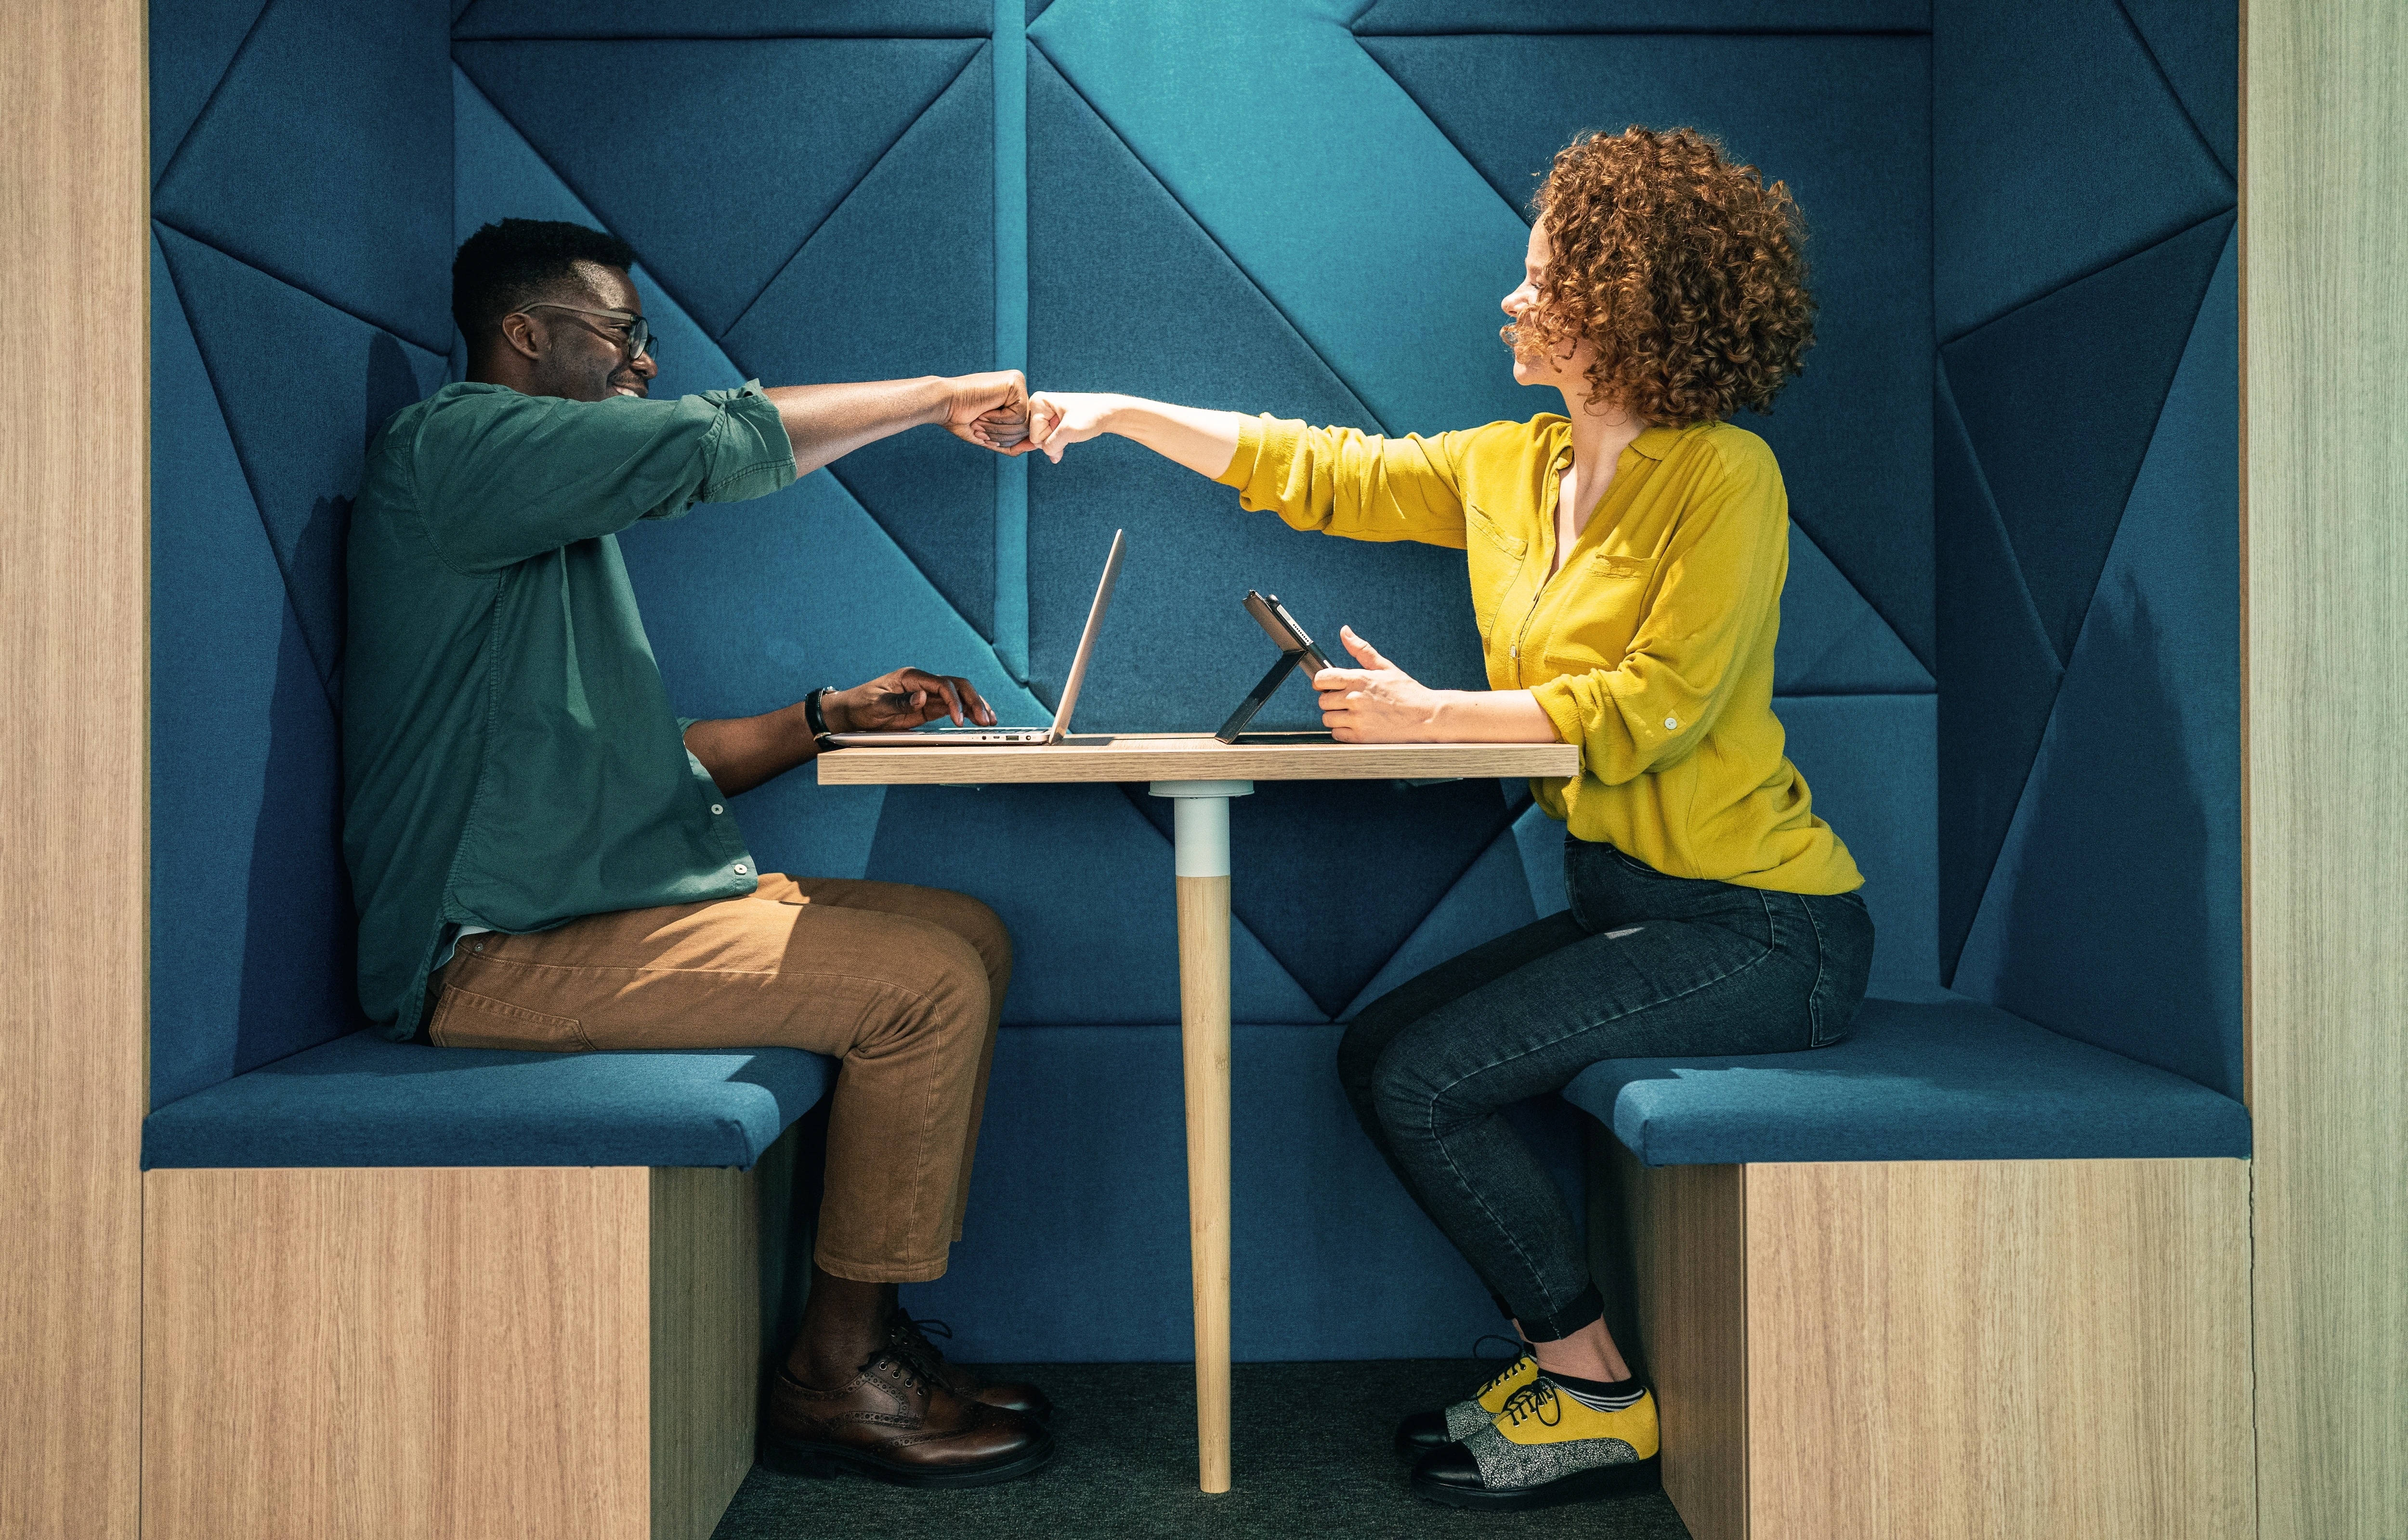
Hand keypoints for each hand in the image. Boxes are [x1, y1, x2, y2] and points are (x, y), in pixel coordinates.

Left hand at [827, 668, 996, 731]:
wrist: (851, 712)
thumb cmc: (861, 705)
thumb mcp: (876, 704)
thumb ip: (899, 702)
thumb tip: (923, 697)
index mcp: (912, 677)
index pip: (942, 684)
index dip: (954, 701)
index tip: (959, 720)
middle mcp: (923, 683)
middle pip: (957, 685)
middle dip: (973, 701)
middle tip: (986, 719)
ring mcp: (927, 695)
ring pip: (959, 695)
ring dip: (975, 705)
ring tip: (990, 720)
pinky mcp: (928, 708)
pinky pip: (952, 707)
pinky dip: (966, 713)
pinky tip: (977, 720)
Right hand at [939, 370, 1032, 453]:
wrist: (944, 403)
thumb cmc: (961, 419)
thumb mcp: (990, 436)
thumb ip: (1013, 443)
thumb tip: (1036, 446)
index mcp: (1012, 400)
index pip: (1023, 429)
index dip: (1003, 438)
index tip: (982, 432)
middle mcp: (1017, 390)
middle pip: (1026, 427)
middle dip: (1001, 436)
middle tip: (980, 427)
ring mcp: (1017, 384)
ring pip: (1025, 423)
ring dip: (999, 429)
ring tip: (980, 420)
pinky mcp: (1015, 382)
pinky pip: (1020, 415)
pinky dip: (1000, 420)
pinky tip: (985, 411)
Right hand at [1024, 391, 1119, 463]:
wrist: (1107, 413)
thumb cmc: (1090, 416)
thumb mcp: (1069, 432)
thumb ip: (1052, 446)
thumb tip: (1052, 458)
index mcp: (1038, 402)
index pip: (1035, 435)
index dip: (1051, 436)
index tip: (1066, 426)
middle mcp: (1038, 406)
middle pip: (1037, 437)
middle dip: (1053, 439)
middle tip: (1069, 429)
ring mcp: (1045, 414)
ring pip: (1044, 440)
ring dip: (1058, 441)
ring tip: (1071, 429)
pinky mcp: (1052, 421)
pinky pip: (1049, 439)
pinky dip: (1059, 442)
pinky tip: (1067, 436)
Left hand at [1313, 626, 1446, 741]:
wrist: (1426, 716)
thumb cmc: (1408, 693)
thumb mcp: (1385, 667)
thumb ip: (1361, 650)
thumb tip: (1345, 632)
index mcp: (1359, 679)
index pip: (1321, 678)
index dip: (1321, 682)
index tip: (1326, 685)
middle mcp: (1355, 698)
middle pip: (1322, 700)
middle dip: (1331, 700)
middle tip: (1346, 701)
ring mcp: (1357, 719)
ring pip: (1327, 719)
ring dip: (1336, 717)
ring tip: (1352, 714)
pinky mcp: (1360, 737)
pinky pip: (1336, 734)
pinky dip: (1343, 731)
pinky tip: (1356, 725)